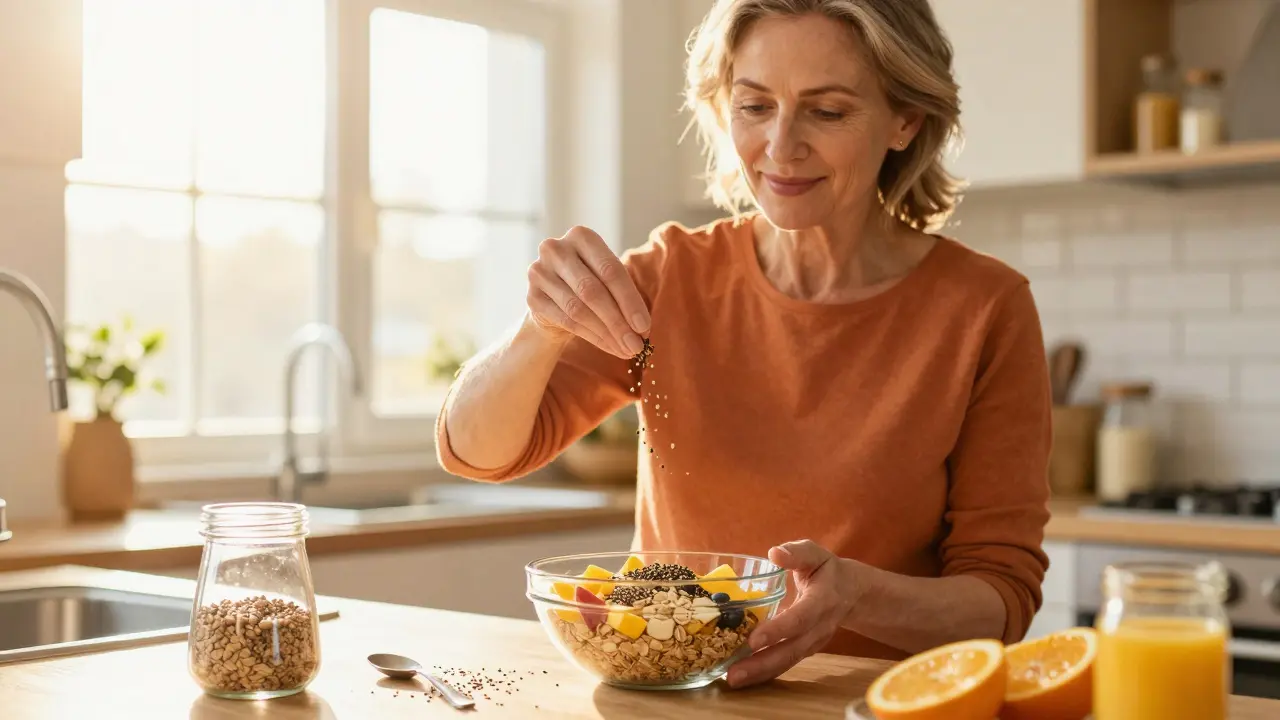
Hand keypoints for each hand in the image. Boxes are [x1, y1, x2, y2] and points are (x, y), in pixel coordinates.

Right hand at [526, 225, 650, 358]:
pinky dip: (592, 337)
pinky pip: (566, 321)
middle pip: (592, 290)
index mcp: (582, 236)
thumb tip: (642, 329)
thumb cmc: (590, 283)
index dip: (630, 301)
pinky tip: (608, 346)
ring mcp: (539, 272)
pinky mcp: (532, 297)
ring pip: (578, 309)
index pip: (611, 270)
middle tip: (636, 345)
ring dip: (606, 333)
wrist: (554, 298)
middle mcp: (556, 249)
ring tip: (626, 349)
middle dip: (618, 322)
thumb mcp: (608, 279)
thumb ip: (624, 297)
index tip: (644, 327)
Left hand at [727, 540, 861, 687]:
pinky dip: (764, 673)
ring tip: (732, 680)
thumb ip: (797, 552)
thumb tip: (774, 553)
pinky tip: (742, 677)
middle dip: (762, 664)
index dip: (778, 630)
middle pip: (791, 650)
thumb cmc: (827, 570)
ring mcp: (814, 643)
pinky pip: (785, 663)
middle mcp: (820, 627)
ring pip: (787, 662)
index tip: (753, 640)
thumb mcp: (815, 554)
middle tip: (733, 674)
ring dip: (760, 673)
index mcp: (823, 601)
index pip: (800, 619)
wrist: (852, 593)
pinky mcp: (805, 650)